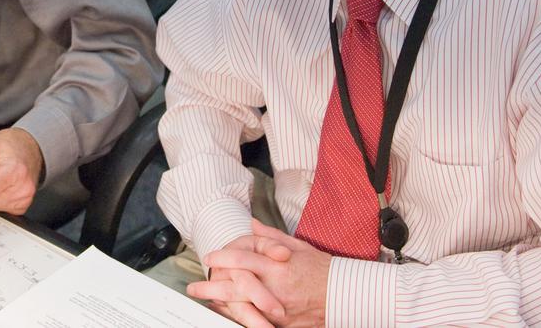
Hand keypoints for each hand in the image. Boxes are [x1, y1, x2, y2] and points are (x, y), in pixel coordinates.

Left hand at [190, 220, 330, 326]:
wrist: (345, 295)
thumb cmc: (323, 269)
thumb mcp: (298, 246)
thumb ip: (271, 237)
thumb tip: (252, 224)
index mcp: (278, 265)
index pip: (243, 258)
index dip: (223, 258)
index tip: (209, 258)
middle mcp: (276, 286)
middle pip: (236, 286)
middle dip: (212, 287)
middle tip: (194, 287)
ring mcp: (279, 308)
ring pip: (243, 307)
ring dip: (220, 305)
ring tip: (204, 303)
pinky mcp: (283, 325)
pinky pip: (256, 322)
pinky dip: (239, 318)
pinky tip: (226, 315)